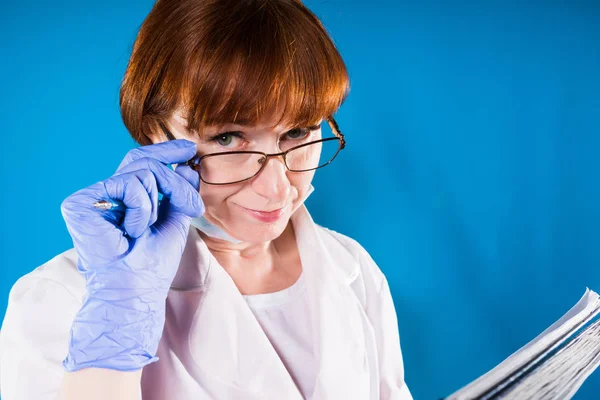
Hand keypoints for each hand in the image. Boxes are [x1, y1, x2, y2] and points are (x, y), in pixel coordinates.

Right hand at [60, 140, 203, 371]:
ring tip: (147, 230)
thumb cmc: (152, 263)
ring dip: (159, 203)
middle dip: (174, 179)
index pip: (143, 164)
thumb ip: (178, 192)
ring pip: (142, 172)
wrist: (135, 289)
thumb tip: (186, 165)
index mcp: (125, 199)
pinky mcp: (80, 202)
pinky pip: (129, 185)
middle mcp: (107, 195)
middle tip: (190, 206)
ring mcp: (92, 197)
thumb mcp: (174, 220)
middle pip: (143, 161)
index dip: (166, 152)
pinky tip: (132, 231)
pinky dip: (142, 209)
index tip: (190, 149)